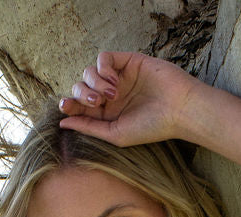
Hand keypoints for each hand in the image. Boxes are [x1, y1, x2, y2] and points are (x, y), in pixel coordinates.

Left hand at [58, 51, 199, 145]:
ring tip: (111, 93)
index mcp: (107, 114)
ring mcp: (119, 77)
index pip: (80, 106)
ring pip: (89, 72)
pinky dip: (103, 68)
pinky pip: (103, 58)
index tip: (66, 107)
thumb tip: (62, 124)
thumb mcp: (115, 134)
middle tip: (96, 102)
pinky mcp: (127, 61)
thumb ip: (89, 128)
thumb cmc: (151, 127)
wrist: (178, 109)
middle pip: (81, 87)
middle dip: (82, 94)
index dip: (70, 104)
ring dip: (94, 82)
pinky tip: (115, 81)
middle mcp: (111, 95)